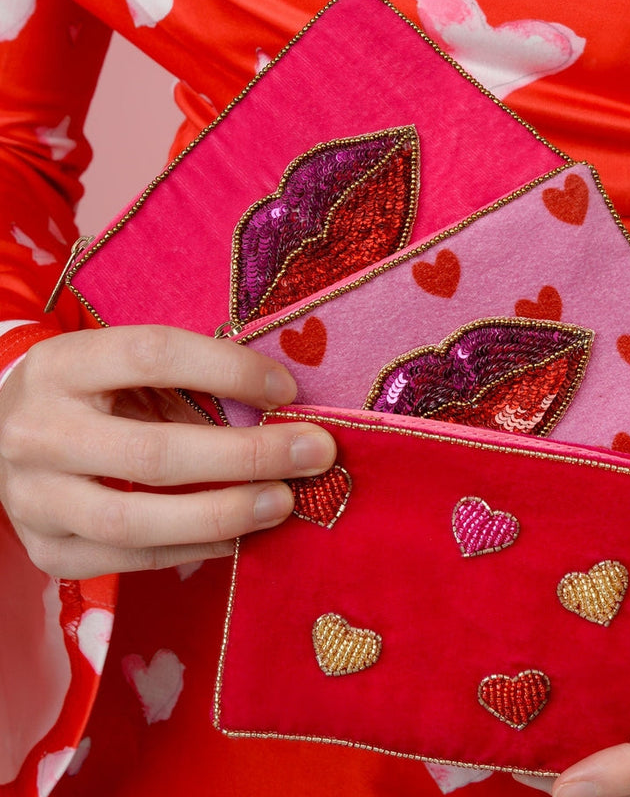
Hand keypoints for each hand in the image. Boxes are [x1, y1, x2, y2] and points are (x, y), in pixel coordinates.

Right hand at [0, 325, 335, 578]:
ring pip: (137, 520)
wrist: (5, 433)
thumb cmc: (92, 393)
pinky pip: (131, 560)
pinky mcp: (47, 550)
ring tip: (284, 503)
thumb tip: (282, 409)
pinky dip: (195, 550)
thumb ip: (190, 382)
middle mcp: (39, 432)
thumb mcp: (125, 368)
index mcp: (64, 365)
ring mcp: (34, 499)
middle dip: (248, 456)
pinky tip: (241, 537)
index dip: (228, 370)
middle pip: (155, 452)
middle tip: (314, 454)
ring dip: (225, 514)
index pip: (152, 355)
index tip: (287, 390)